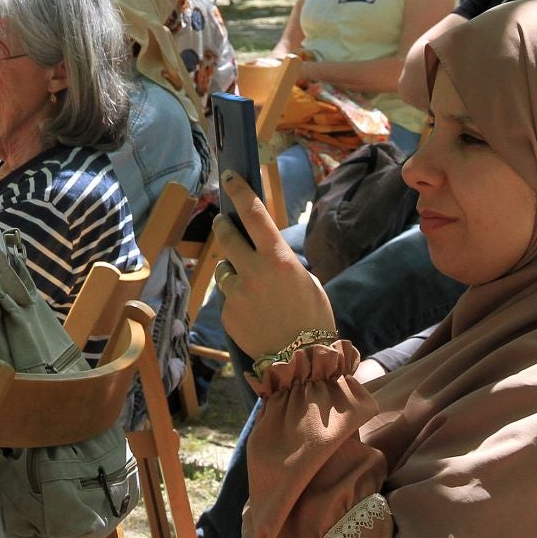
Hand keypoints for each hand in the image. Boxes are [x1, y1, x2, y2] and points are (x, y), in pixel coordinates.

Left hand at [214, 172, 335, 357]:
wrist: (301, 361)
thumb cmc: (313, 318)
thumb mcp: (307, 282)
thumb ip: (282, 265)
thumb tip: (264, 258)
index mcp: (278, 258)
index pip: (254, 214)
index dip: (240, 192)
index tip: (230, 176)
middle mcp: (252, 271)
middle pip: (227, 236)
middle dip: (224, 225)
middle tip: (223, 221)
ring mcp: (236, 294)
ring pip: (225, 270)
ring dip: (234, 271)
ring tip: (252, 287)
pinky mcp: (228, 315)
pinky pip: (229, 299)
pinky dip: (239, 302)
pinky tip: (255, 315)